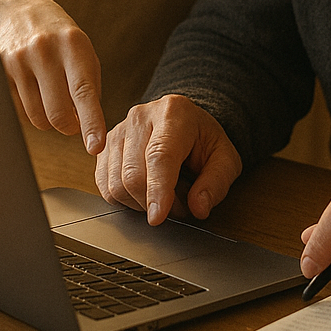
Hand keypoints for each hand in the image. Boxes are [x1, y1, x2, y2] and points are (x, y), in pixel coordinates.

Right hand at [0, 0, 105, 154]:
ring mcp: (19, 60)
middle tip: (74, 124)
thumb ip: (88, 86)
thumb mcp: (82, 51)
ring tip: (53, 101)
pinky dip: (32, 111)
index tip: (95, 146)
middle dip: (69, 127)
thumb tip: (86, 127)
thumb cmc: (59, 36)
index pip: (83, 91)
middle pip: (57, 113)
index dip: (90, 122)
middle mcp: (45, 51)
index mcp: (73, 45)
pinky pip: (19, 110)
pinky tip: (34, 92)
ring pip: (37, 117)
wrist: (15, 8)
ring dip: (50, 120)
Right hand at [95, 94, 241, 223]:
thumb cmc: (203, 140)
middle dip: (155, 202)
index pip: (159, 156)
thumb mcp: (225, 158)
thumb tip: (198, 207)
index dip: (158, 190)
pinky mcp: (105, 147)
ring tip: (164, 194)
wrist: (185, 122)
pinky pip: (105, 186)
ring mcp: (119, 130)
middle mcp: (141, 117)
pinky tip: (145, 191)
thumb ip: (216, 182)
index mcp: (174, 113)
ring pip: (116, 184)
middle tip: (179, 206)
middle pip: (133, 175)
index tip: (157, 217)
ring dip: (140, 203)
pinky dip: (125, 200)